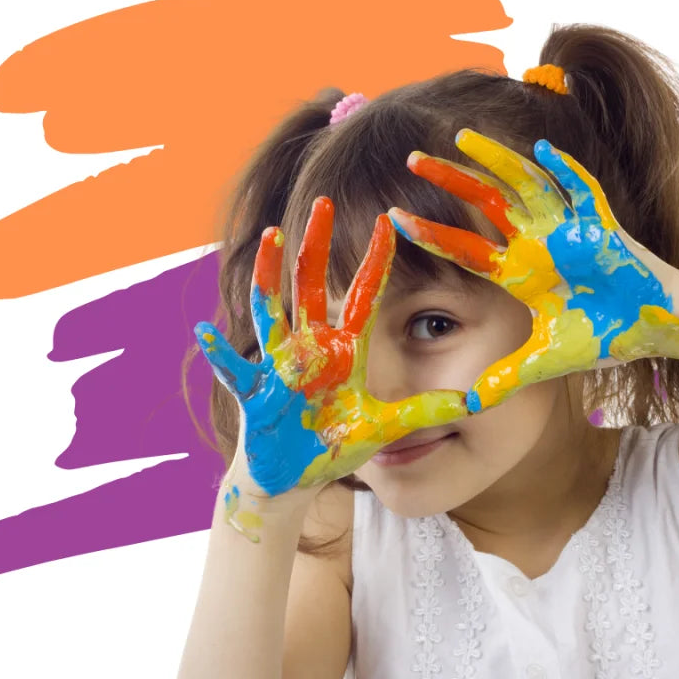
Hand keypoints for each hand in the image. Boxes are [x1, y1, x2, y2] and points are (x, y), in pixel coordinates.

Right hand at [195, 197, 467, 518]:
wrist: (296, 476)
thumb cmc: (335, 444)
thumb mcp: (384, 426)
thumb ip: (423, 411)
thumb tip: (474, 401)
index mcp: (343, 350)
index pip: (362, 296)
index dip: (375, 262)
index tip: (387, 221)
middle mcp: (310, 348)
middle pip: (311, 285)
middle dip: (316, 244)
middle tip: (321, 202)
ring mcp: (280, 366)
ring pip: (272, 309)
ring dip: (270, 273)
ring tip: (270, 236)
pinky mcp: (256, 393)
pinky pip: (235, 370)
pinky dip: (219, 353)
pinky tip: (205, 331)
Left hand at [388, 129, 678, 413]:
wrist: (654, 328)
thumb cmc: (603, 336)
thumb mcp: (545, 360)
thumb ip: (507, 378)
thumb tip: (471, 408)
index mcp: (518, 271)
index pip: (463, 248)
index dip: (430, 234)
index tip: (393, 218)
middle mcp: (535, 243)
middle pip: (484, 202)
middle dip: (450, 179)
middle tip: (411, 159)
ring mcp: (568, 229)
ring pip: (524, 184)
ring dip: (495, 160)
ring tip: (460, 137)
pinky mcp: (604, 224)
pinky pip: (583, 191)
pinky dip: (565, 170)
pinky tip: (543, 149)